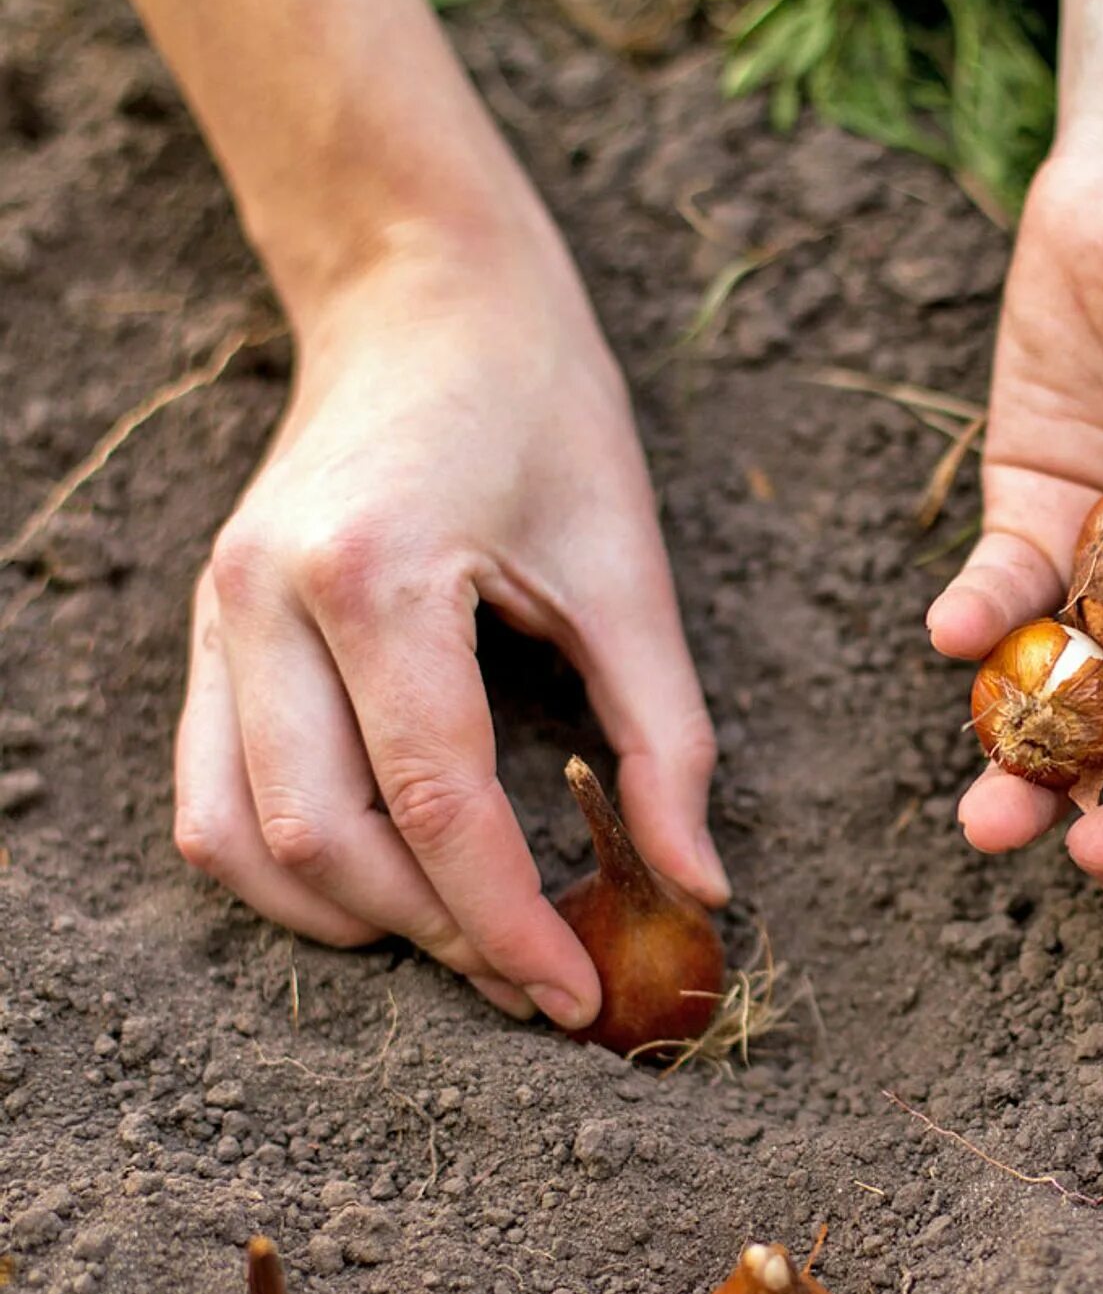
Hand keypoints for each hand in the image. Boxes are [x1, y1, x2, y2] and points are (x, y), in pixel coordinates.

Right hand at [174, 226, 727, 1020]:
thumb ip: (667, 738)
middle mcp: (264, 599)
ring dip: (354, 919)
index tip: (573, 998)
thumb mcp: (631, 568)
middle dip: (438, 937)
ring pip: (242, 840)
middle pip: (327, 840)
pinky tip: (384, 883)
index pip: (438, 803)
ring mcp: (217, 615)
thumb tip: (701, 888)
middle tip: (534, 978)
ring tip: (464, 940)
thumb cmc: (544, 410)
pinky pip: (210, 797)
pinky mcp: (211, 628)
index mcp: (377, 572)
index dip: (511, 922)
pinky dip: (289, 869)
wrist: (424, 296)